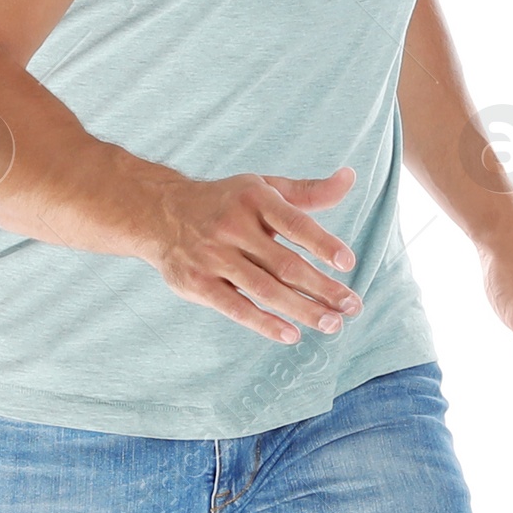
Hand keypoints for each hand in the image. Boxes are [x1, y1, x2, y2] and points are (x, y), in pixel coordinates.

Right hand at [143, 167, 360, 341]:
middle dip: (322, 288)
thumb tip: (350, 178)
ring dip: (302, 310)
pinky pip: (236, 308)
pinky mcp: (198, 284)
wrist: (159, 213)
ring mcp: (213, 257)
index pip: (295, 224)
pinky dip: (265, 324)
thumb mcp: (263, 188)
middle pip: (286, 264)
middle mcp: (233, 227)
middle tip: (352, 305)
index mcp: (254, 199)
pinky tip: (292, 334)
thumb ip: (308, 192)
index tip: (348, 264)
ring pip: (265, 290)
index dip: (323, 244)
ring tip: (332, 324)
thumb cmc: (225, 202)